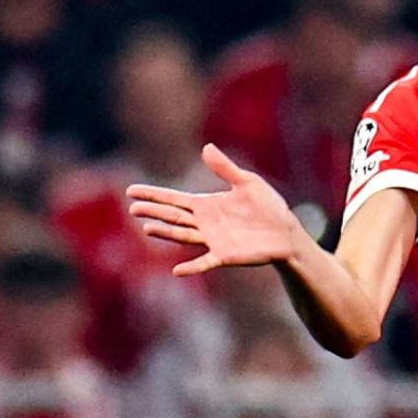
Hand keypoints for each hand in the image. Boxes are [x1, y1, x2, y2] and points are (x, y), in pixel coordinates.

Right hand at [126, 144, 301, 276]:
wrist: (286, 232)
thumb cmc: (268, 207)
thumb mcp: (248, 182)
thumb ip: (225, 168)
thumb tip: (206, 147)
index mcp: (207, 204)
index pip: (173, 199)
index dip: (153, 194)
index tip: (131, 191)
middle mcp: (204, 223)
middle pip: (172, 216)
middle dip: (153, 212)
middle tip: (133, 208)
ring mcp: (212, 240)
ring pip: (183, 235)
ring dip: (166, 232)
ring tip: (147, 227)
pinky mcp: (225, 255)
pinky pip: (205, 262)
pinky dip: (192, 267)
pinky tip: (177, 270)